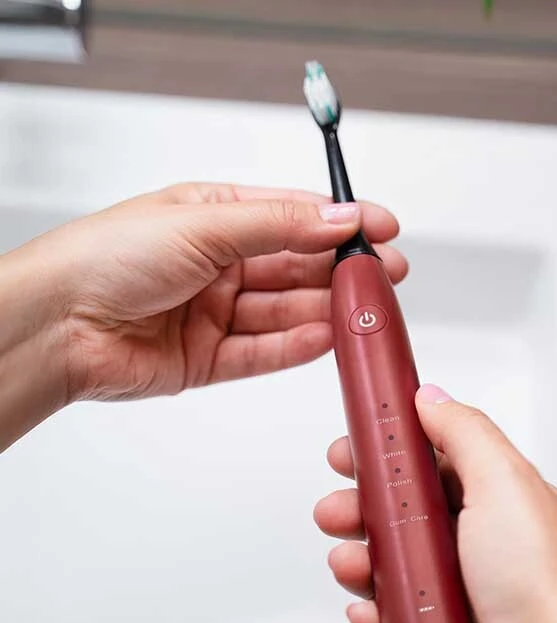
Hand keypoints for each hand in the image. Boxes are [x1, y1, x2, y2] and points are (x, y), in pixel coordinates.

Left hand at [0, 183, 404, 449]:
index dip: (339, 222)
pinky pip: (264, 351)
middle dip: (341, 270)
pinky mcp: (211, 358)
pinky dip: (296, 346)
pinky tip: (325, 337)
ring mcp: (217, 313)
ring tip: (363, 311)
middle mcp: (219, 264)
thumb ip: (279, 226)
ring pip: (286, 311)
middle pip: (296, 267)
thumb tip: (337, 218)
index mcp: (215, 218)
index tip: (381, 228)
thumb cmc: (107, 257)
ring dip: (325, 310)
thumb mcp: (204, 225)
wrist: (58, 324)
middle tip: (384, 275)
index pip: (293, 216)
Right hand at [314, 385, 556, 622]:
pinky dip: (373, 614)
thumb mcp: (504, 480)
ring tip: (350, 565)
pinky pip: (393, 619)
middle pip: (402, 515)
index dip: (386, 456)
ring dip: (360, 561)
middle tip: (336, 511)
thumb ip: (464, 431)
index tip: (350, 453)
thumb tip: (432, 397)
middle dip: (360, 510)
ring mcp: (461, 593)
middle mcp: (479, 545)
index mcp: (497, 501)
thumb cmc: (540, 579)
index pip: (430, 465)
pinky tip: (368, 612)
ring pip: (391, 567)